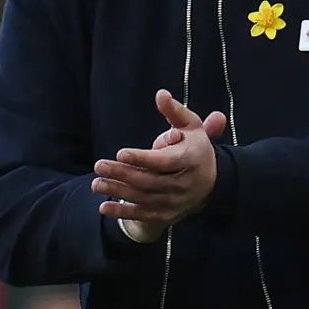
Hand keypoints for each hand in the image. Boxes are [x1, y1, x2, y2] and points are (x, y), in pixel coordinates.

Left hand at [92, 90, 226, 240]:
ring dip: (118, 191)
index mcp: (191, 159)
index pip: (166, 161)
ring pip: (144, 197)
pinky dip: (123, 212)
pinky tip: (103, 206)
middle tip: (99, 165)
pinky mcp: (167, 214)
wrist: (212, 182)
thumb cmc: (195, 147)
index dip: (143, 158)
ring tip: (96, 182)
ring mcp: (176, 201)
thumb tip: (160, 94)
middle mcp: (184, 183)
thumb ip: (174, 110)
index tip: (121, 153)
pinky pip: (143, 215)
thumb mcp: (190, 125)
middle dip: (122, 174)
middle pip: (150, 180)